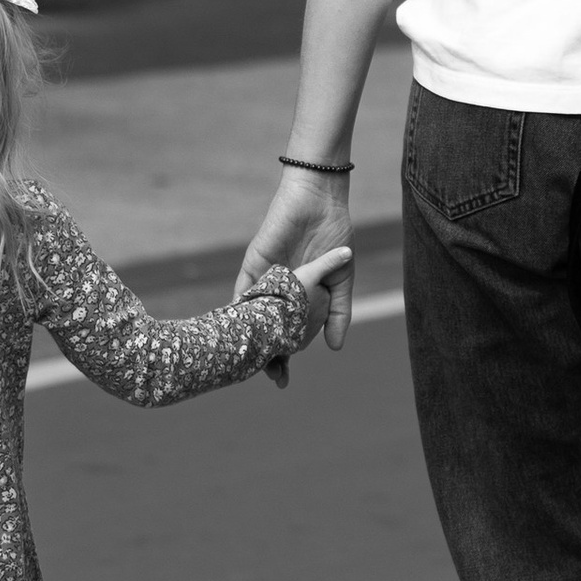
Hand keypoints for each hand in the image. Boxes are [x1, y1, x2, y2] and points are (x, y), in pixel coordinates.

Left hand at [242, 170, 352, 383]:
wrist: (321, 200)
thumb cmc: (334, 234)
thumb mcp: (341, 280)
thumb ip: (338, 312)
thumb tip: (335, 348)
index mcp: (296, 298)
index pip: (284, 334)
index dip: (282, 357)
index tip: (282, 379)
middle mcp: (275, 292)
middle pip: (263, 330)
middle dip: (262, 356)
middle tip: (269, 379)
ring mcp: (263, 279)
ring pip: (249, 316)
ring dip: (248, 340)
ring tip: (248, 366)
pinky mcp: (255, 264)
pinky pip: (242, 291)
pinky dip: (239, 312)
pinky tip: (239, 333)